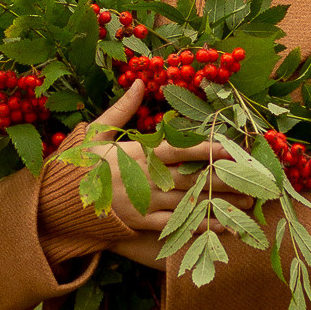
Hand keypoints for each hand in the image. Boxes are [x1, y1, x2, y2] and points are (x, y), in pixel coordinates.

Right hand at [54, 87, 245, 258]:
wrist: (56, 203)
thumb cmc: (78, 164)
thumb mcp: (95, 131)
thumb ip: (122, 109)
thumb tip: (139, 82)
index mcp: (138, 154)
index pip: (180, 149)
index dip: (209, 148)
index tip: (233, 148)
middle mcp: (146, 179)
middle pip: (193, 178)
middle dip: (226, 180)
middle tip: (255, 181)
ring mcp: (145, 204)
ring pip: (190, 204)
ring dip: (221, 204)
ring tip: (248, 204)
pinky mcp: (142, 224)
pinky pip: (177, 226)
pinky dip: (200, 227)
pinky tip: (221, 227)